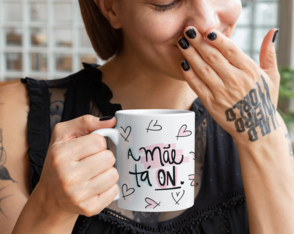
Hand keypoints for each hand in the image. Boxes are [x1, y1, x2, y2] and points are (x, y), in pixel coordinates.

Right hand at [34, 115, 118, 217]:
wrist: (50, 197)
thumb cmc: (59, 162)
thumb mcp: (63, 135)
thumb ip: (86, 122)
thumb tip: (112, 120)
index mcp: (61, 155)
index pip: (99, 141)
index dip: (98, 142)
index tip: (89, 148)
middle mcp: (68, 176)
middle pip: (108, 158)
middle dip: (103, 157)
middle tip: (91, 162)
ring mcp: (78, 195)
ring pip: (114, 174)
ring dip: (107, 172)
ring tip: (93, 174)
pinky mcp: (89, 208)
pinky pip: (114, 191)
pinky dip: (108, 187)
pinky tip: (95, 186)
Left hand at [178, 27, 280, 142]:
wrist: (256, 128)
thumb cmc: (263, 100)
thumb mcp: (271, 77)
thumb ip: (269, 54)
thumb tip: (272, 32)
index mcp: (249, 71)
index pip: (230, 50)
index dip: (217, 39)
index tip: (207, 30)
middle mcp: (235, 80)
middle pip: (213, 57)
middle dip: (198, 42)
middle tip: (188, 30)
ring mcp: (221, 92)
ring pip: (203, 69)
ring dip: (190, 54)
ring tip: (181, 43)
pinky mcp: (211, 103)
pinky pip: (197, 86)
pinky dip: (189, 74)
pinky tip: (183, 64)